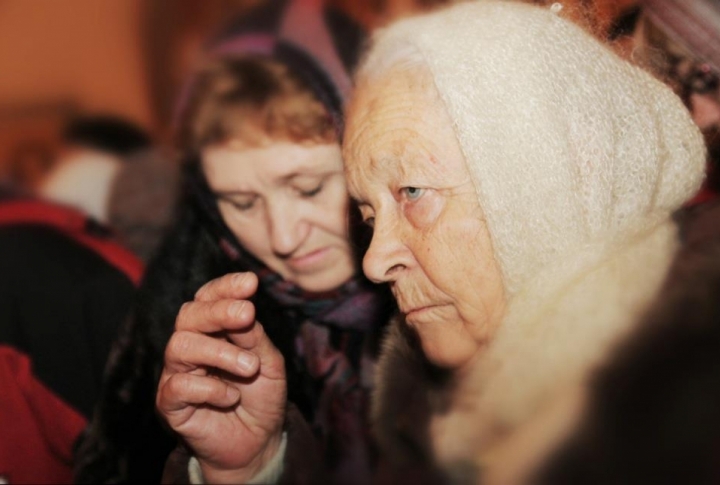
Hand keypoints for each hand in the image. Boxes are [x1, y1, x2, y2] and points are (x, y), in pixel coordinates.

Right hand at [156, 272, 286, 482]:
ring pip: (180, 345)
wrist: (259, 442)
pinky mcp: (169, 403)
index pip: (208, 298)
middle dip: (219, 311)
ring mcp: (177, 373)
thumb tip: (244, 309)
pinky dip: (210, 389)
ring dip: (220, 352)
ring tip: (249, 368)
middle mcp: (191, 346)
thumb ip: (255, 338)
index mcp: (214, 330)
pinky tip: (231, 398)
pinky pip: (178, 386)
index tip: (250, 282)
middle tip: (247, 314)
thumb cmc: (262, 397)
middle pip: (188, 315)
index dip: (225, 287)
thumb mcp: (269, 363)